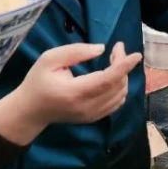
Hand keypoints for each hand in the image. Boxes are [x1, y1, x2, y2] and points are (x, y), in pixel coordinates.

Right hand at [0, 42, 142, 145]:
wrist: (31, 111)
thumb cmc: (38, 82)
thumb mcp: (49, 59)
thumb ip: (75, 52)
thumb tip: (101, 49)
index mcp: (75, 92)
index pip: (107, 80)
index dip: (124, 66)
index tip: (136, 54)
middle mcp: (87, 107)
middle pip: (117, 85)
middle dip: (123, 65)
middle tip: (117, 49)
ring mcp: (92, 115)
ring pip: (121, 94)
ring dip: (123, 76)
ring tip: (114, 61)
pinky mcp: (94, 118)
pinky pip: (117, 103)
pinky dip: (120, 88)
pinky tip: (113, 76)